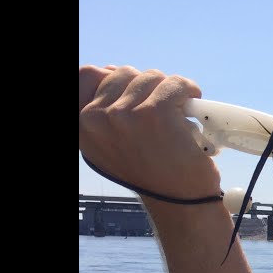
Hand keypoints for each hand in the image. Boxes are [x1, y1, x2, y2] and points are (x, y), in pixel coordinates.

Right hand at [78, 65, 220, 201]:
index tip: (133, 93)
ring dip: (170, 92)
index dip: (113, 77)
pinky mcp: (154, 113)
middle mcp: (94, 119)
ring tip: (176, 118)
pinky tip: (191, 107)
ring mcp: (122, 114)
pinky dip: (188, 91)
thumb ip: (104, 110)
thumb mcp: (112, 143)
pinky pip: (174, 84)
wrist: (179, 202)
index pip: (87, 74)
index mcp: (80, 125)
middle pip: (124, 73)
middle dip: (147, 88)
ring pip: (151, 77)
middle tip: (162, 113)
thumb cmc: (151, 172)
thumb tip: (109, 69)